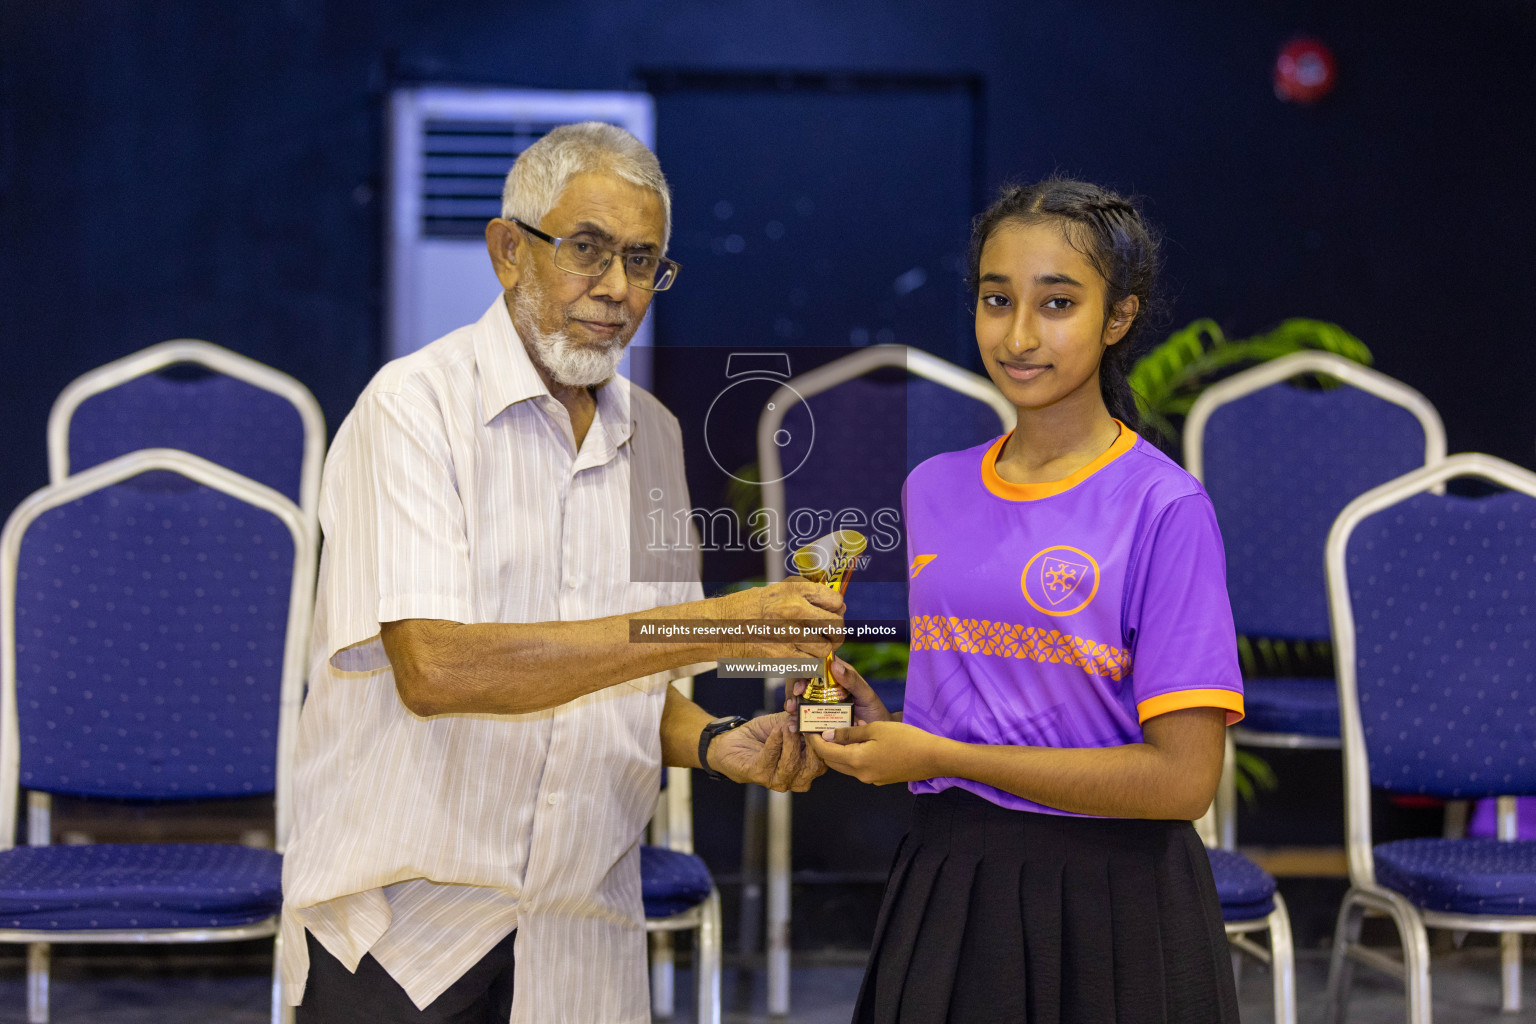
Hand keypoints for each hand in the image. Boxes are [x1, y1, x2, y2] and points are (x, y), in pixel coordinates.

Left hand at [707, 712, 826, 791]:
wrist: (733, 741)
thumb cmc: (762, 734)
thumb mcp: (785, 723)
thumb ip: (798, 718)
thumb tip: (807, 709)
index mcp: (807, 766)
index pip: (824, 758)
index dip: (825, 741)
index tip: (822, 723)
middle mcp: (796, 778)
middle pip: (813, 767)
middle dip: (810, 744)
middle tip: (804, 725)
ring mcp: (777, 780)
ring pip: (791, 765)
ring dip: (790, 742)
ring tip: (787, 725)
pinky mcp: (758, 775)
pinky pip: (769, 760)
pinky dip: (774, 742)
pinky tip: (776, 730)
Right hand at [712, 578, 844, 659]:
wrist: (720, 627)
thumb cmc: (748, 608)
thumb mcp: (777, 589)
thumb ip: (806, 592)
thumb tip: (836, 602)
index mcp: (794, 591)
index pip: (835, 601)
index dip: (836, 609)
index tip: (831, 613)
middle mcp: (793, 611)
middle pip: (835, 625)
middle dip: (836, 632)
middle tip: (829, 635)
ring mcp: (788, 635)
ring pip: (825, 648)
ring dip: (822, 649)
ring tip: (812, 646)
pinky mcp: (782, 657)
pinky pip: (810, 664)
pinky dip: (810, 663)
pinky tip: (801, 656)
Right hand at [785, 657, 891, 726]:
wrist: (876, 736)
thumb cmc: (874, 710)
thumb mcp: (866, 695)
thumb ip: (852, 680)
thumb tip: (834, 665)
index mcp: (837, 675)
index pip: (816, 664)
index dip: (804, 669)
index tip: (801, 683)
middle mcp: (825, 687)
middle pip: (802, 681)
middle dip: (793, 690)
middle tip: (792, 703)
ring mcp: (820, 702)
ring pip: (799, 698)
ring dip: (791, 705)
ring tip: (791, 714)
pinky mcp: (818, 718)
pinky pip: (803, 717)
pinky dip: (795, 721)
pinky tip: (792, 727)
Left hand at [804, 721, 949, 785]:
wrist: (934, 758)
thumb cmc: (907, 739)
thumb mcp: (876, 729)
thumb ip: (850, 733)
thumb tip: (828, 735)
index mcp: (856, 761)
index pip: (825, 751)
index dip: (813, 738)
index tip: (806, 726)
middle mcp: (860, 775)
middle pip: (832, 761)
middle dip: (822, 746)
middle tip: (816, 728)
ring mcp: (871, 779)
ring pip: (845, 765)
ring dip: (836, 752)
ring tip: (834, 733)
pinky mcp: (880, 779)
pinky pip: (858, 768)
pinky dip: (851, 756)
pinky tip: (855, 743)